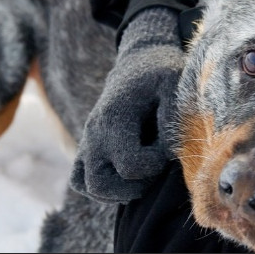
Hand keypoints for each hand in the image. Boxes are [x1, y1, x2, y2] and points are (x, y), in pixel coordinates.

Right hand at [70, 7, 183, 202]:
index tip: (167, 148)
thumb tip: (168, 150)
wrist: (138, 63)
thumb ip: (171, 116)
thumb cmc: (159, 74)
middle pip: (100, 184)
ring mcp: (88, 141)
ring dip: (117, 191)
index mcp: (114, 118)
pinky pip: (81, 180)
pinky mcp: (87, 147)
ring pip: (89, 187)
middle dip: (132, 187)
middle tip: (153, 170)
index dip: (155, 164)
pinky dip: (102, 188)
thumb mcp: (173, 85)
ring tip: (142, 174)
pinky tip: (127, 176)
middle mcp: (95, 133)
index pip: (129, 165)